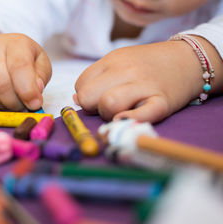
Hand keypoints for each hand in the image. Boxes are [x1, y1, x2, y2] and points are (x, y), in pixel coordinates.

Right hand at [0, 33, 51, 110]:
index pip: (19, 66)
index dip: (27, 90)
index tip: (35, 104)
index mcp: (15, 43)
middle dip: (15, 102)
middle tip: (23, 106)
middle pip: (0, 83)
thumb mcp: (40, 63)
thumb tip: (35, 91)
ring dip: (4, 107)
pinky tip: (0, 103)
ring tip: (13, 103)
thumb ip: (41, 76)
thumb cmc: (23, 59)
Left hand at [74, 41, 205, 122]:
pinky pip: (141, 116)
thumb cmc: (147, 65)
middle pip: (88, 97)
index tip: (98, 98)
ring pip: (108, 104)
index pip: (80, 86)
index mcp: (111, 60)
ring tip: (119, 113)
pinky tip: (126, 120)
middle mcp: (125, 71)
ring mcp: (144, 86)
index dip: (86, 97)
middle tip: (107, 108)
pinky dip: (130, 121)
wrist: (188, 60)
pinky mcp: (162, 102)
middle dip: (93, 108)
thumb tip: (76, 99)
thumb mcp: (119, 62)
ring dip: (108, 115)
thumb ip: (96, 78)